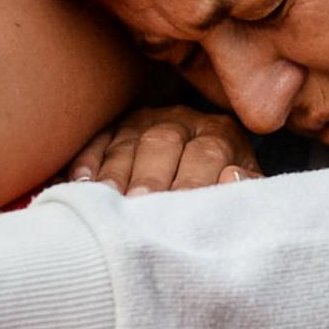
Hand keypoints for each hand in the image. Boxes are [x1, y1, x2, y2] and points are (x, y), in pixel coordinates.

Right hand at [61, 104, 260, 193]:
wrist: (197, 179)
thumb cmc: (220, 197)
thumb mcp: (243, 194)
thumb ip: (246, 190)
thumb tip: (231, 179)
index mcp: (220, 135)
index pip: (208, 151)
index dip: (194, 179)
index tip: (181, 207)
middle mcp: (182, 121)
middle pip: (164, 141)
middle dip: (150, 176)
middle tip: (139, 205)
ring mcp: (144, 121)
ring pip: (128, 142)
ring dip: (115, 173)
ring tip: (108, 201)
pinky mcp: (114, 128)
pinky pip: (97, 139)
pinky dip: (87, 160)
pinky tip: (81, 182)